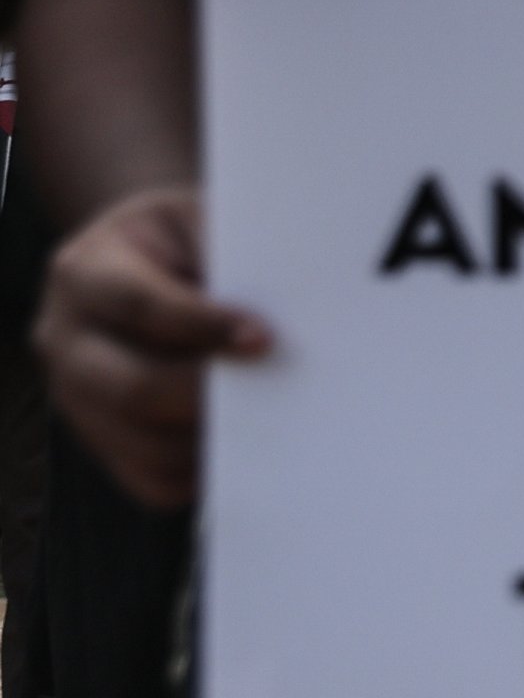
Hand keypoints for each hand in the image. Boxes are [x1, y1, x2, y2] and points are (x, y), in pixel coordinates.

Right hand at [37, 187, 268, 508]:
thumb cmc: (180, 238)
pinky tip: (248, 441)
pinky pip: (154, 480)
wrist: (146, 259)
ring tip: (274, 414)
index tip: (265, 338)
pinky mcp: (103, 441)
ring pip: (146, 446)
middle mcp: (66, 341)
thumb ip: (223, 248)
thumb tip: (283, 300)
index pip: (139, 307)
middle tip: (276, 387)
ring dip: (216, 439)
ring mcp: (77, 398)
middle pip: (134, 389)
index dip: (204, 326)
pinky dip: (206, 471)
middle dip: (211, 394)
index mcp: (83, 273)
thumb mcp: (193, 216)